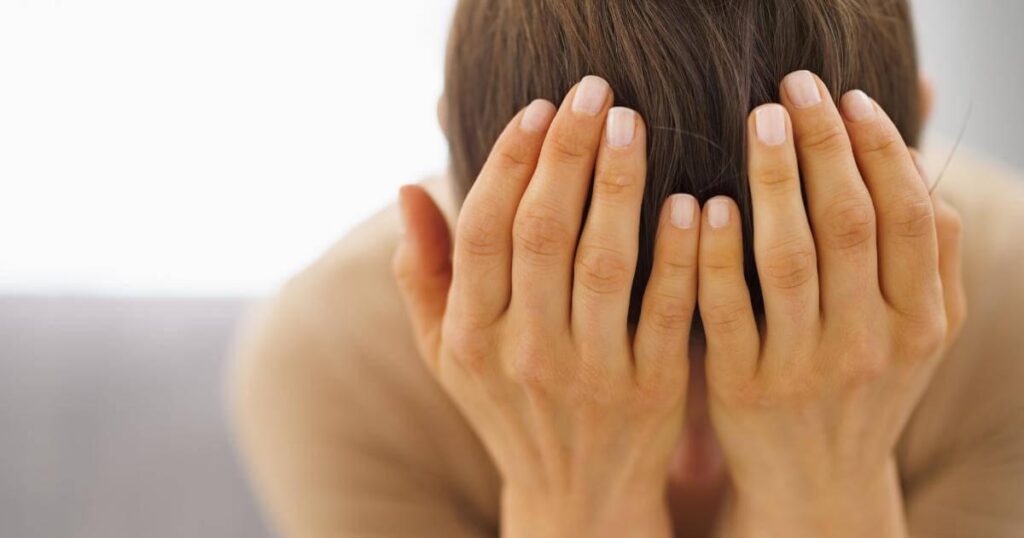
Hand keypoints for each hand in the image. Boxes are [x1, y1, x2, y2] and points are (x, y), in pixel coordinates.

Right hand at [393, 77, 702, 537]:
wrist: (577, 497)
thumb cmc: (509, 409)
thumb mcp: (448, 353)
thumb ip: (424, 273)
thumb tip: (409, 188)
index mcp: (470, 337)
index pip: (483, 231)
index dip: (507, 162)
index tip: (539, 108)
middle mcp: (523, 353)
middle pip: (541, 233)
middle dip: (567, 154)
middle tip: (595, 92)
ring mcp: (590, 373)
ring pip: (603, 263)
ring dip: (619, 186)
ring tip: (633, 124)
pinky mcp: (652, 389)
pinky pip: (666, 310)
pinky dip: (680, 254)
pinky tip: (691, 200)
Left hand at [697, 71, 966, 536]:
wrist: (816, 483)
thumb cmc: (863, 383)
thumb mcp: (917, 328)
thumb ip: (930, 247)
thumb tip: (922, 146)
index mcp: (922, 321)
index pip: (910, 216)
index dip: (880, 148)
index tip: (847, 97)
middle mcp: (871, 344)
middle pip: (848, 225)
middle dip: (823, 146)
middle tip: (792, 87)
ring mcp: (805, 368)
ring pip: (788, 259)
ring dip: (773, 182)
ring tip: (757, 121)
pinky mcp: (743, 387)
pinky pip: (727, 309)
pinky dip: (717, 253)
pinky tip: (704, 203)